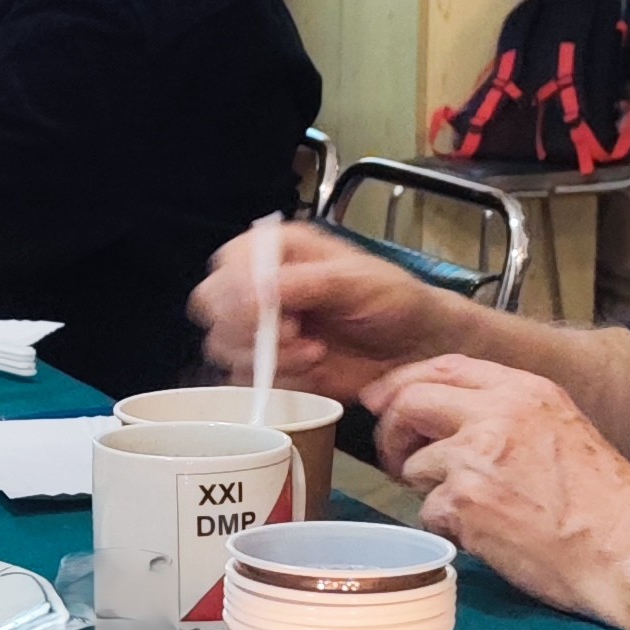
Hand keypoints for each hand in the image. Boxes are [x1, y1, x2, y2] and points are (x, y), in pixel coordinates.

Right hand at [189, 221, 467, 401]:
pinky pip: (247, 378)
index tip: (268, 310)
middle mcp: (261, 286)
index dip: (238, 288)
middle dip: (246, 326)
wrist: (417, 348)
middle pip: (213, 304)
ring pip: (224, 345)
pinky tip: (315, 367)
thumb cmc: (394, 301)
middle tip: (292, 332)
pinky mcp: (271, 364)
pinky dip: (278, 378)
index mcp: (278, 251)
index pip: (228, 263)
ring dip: (268, 355)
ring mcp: (263, 328)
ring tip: (314, 351)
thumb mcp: (359, 281)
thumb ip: (309, 282)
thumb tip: (259, 290)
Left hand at [360, 355, 629, 629]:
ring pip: (412, 465)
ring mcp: (477, 457)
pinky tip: (486, 537)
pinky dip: (448, 528)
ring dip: (430, 492)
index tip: (384, 400)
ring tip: (475, 512)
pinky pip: (428, 512)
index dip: (405, 383)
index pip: (446, 366)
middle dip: (392, 433)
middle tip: (399, 460)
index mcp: (527, 392)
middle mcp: (498, 415)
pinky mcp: (464, 502)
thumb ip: (510, 416)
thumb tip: (448, 419)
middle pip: (410, 403)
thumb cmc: (606, 507)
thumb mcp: (563, 432)